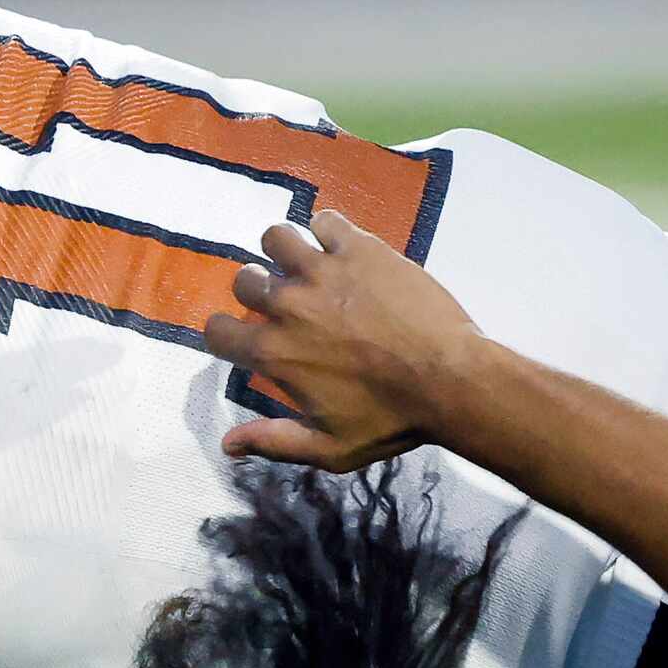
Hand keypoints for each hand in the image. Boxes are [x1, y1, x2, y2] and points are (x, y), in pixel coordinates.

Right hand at [205, 210, 486, 472]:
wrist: (450, 380)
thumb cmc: (391, 420)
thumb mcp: (330, 448)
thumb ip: (274, 442)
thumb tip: (227, 444)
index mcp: (275, 353)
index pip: (216, 332)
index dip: (225, 335)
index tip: (244, 338)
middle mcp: (288, 305)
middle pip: (244, 279)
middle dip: (256, 289)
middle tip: (285, 301)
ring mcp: (323, 270)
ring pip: (276, 237)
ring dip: (284, 250)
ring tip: (306, 265)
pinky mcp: (359, 248)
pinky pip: (325, 219)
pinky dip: (327, 229)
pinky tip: (342, 247)